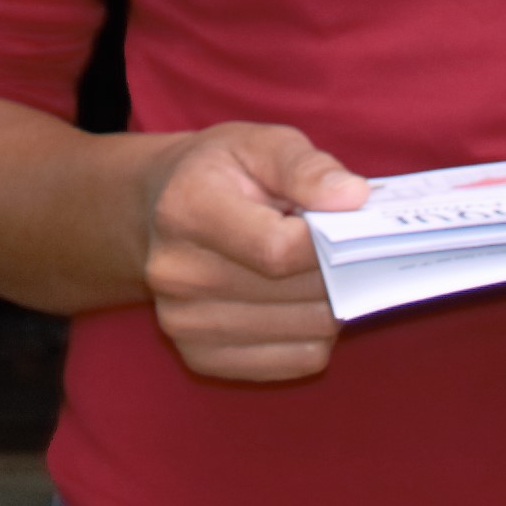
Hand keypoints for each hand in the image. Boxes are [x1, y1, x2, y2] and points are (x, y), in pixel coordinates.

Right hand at [126, 122, 362, 383]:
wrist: (152, 213)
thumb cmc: (218, 174)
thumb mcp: (258, 144)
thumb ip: (306, 167)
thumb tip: (352, 198)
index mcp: (186, 210)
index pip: (280, 249)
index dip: (330, 239)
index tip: (345, 222)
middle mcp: (177, 274)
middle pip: (300, 294)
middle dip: (337, 269)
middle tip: (335, 244)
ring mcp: (185, 322)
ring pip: (310, 332)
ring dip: (330, 302)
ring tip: (311, 270)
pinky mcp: (200, 357)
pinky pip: (299, 361)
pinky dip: (315, 334)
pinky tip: (296, 301)